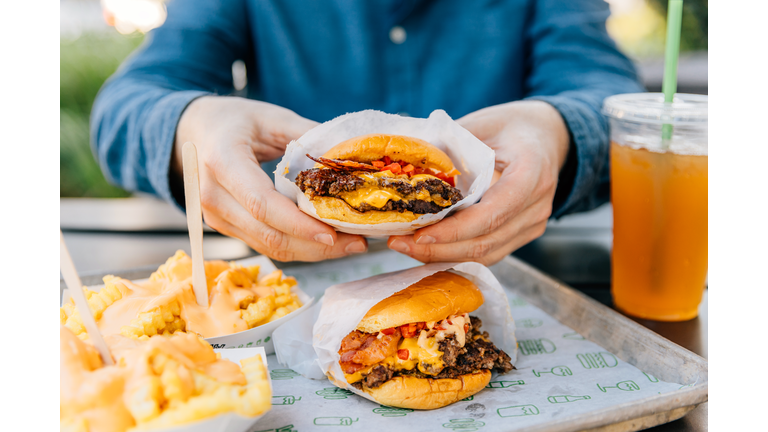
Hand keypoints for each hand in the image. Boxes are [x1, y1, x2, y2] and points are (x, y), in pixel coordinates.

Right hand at [173, 96, 367, 260]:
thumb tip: (350, 158)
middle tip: (357, 243)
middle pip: (268, 234)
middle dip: (315, 245)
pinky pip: (264, 244)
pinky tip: (326, 241)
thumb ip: (308, 136)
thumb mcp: (272, 117)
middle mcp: (212, 195)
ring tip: (350, 244)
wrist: (194, 130)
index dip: (298, 224)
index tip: (334, 233)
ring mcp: (215, 216)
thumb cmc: (235, 120)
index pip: (262, 204)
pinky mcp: (224, 227)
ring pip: (268, 246)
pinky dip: (298, 246)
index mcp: (222, 161)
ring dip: (311, 251)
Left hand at [387, 101, 569, 264]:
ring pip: (486, 254)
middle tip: (399, 243)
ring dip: (443, 256)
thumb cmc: (511, 125)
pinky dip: (456, 253)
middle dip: (439, 249)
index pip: (492, 213)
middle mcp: (537, 205)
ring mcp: (533, 223)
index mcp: (531, 172)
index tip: (420, 235)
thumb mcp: (480, 124)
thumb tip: (406, 168)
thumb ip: (449, 147)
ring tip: (405, 247)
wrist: (544, 135)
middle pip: (486, 242)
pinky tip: (427, 249)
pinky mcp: (523, 234)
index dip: (455, 230)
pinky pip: (489, 252)